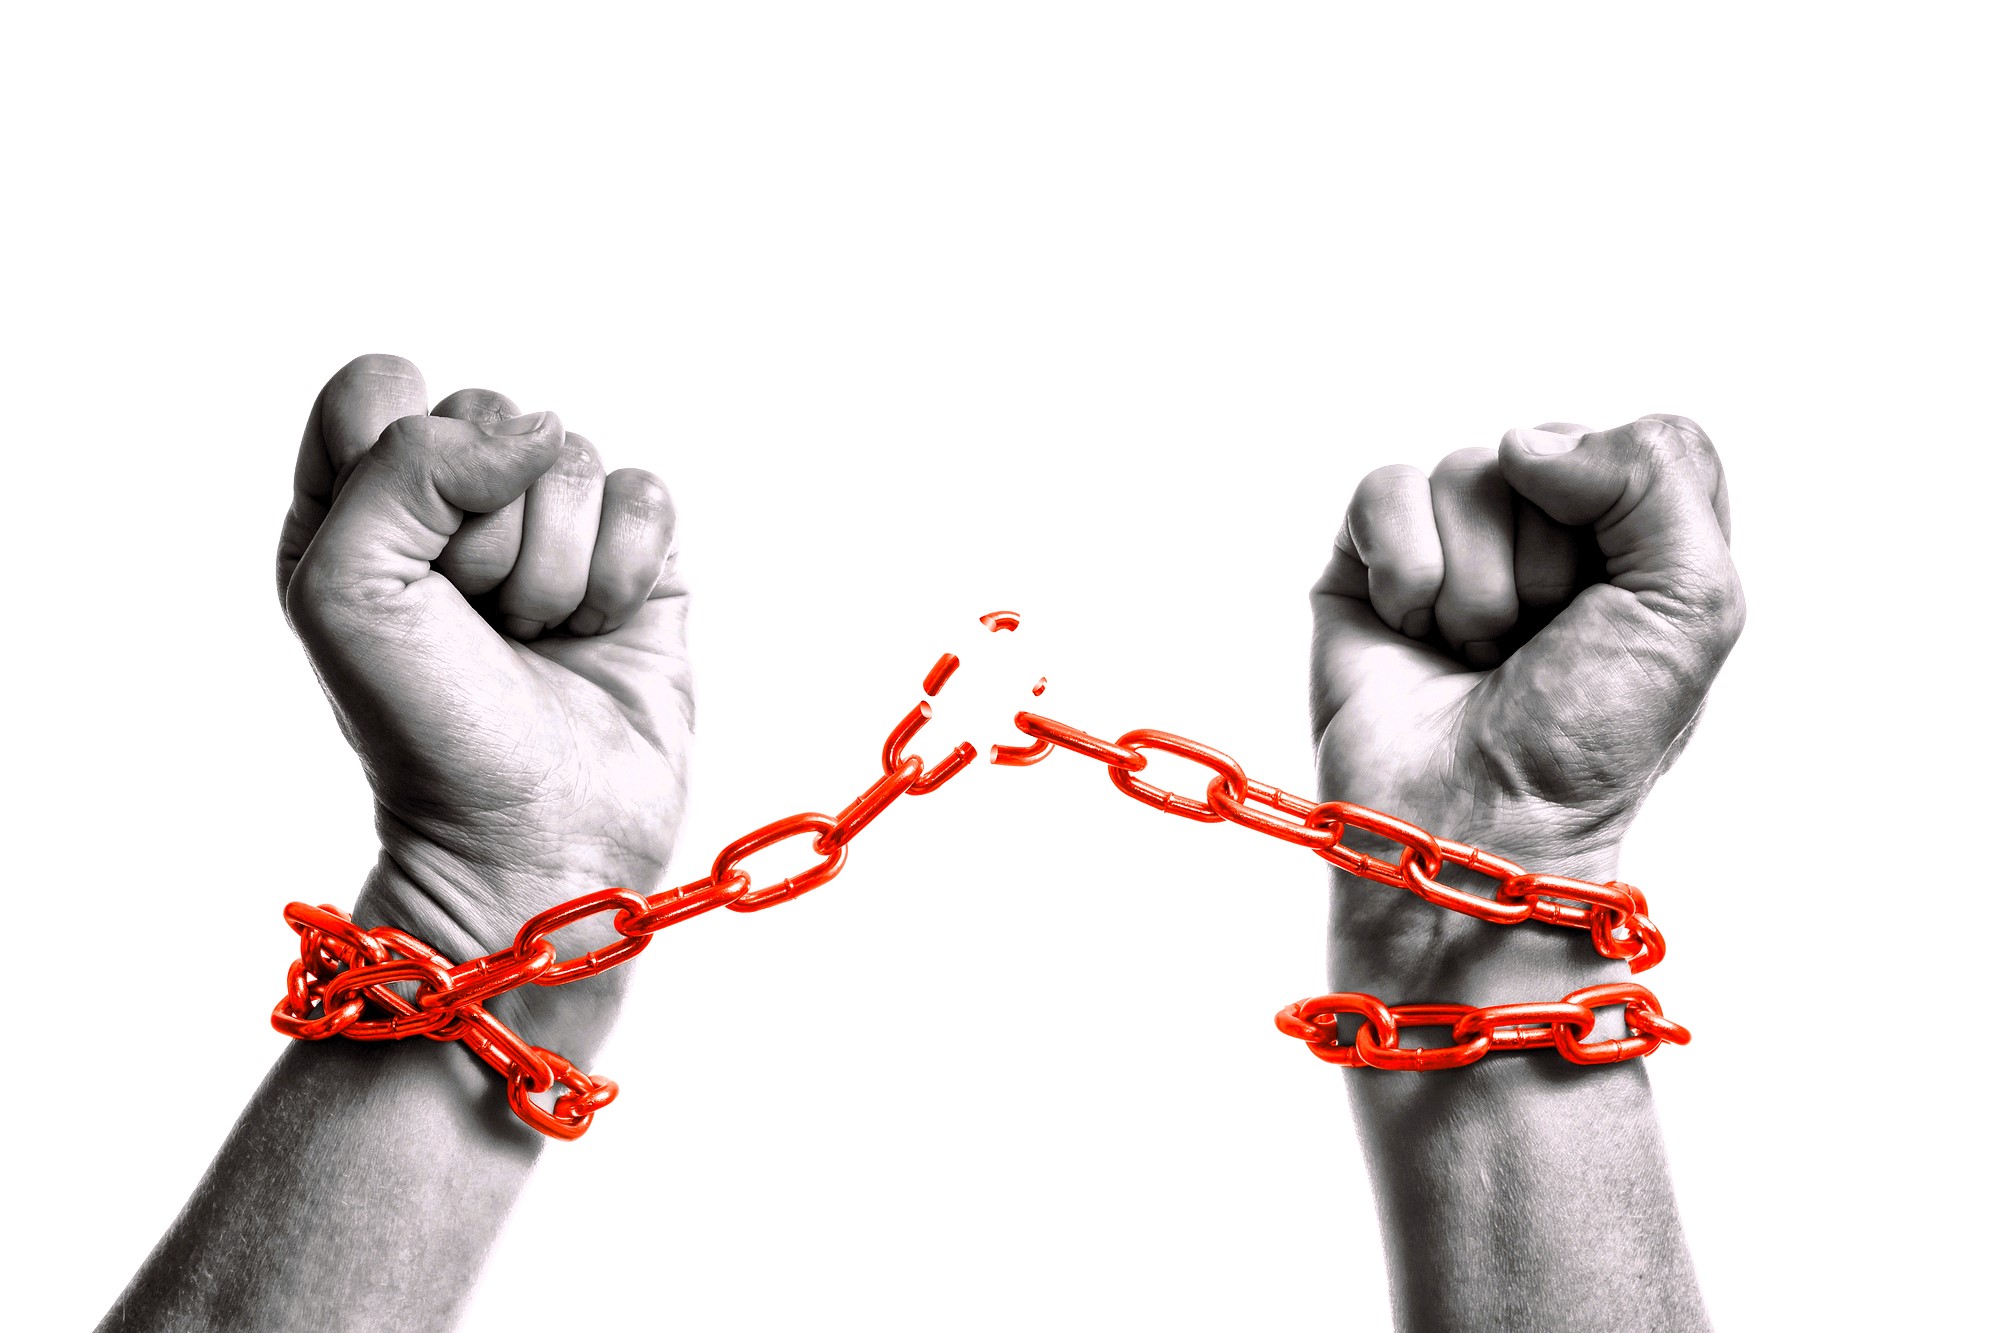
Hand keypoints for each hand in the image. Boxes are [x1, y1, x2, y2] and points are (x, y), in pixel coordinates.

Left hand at [277, 355, 691, 1040]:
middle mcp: (456, 506)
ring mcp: (554, 532)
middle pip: (492, 415)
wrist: (534, 841)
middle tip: (478, 620)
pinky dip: (626, 577)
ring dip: (558, 569)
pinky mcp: (638, 564)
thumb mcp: (348, 589)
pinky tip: (595, 635)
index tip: (411, 559)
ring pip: (577, 457)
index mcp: (360, 502)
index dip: (405, 457)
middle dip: (490, 531)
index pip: (382, 387)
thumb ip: (403, 465)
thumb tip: (533, 432)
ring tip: (535, 640)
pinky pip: (649, 496)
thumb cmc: (424, 729)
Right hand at [1309, 416, 1743, 997]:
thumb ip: (1659, 477)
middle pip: (1546, 455)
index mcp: (1632, 542)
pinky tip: (1413, 632)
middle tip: (1534, 648)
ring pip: (1465, 472)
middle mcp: (1542, 532)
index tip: (1612, 607)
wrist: (1476, 828)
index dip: (1627, 515)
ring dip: (1476, 586)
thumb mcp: (1690, 604)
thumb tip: (1524, 440)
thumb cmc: (1587, 743)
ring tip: (1473, 655)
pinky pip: (1385, 491)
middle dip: (1543, 564)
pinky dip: (1404, 568)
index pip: (1646, 442)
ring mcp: (1450, 545)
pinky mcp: (1364, 562)